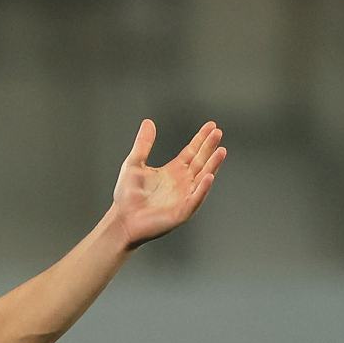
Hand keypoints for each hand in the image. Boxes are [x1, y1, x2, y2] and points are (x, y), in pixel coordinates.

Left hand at [110, 119, 226, 249]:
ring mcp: (184, 196)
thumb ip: (143, 144)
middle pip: (201, 162)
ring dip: (213, 165)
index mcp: (173, 171)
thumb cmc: (127, 195)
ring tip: (221, 151)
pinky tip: (209, 177)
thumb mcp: (134, 164)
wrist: (122, 219)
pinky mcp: (182, 211)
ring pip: (203, 178)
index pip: (192, 152)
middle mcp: (182, 182)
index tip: (212, 126)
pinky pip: (195, 199)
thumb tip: (148, 122)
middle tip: (218, 132)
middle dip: (210, 147)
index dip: (201, 139)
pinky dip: (202, 189)